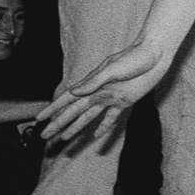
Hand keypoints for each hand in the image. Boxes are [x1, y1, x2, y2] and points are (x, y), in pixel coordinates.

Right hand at [37, 41, 171, 142]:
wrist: (155, 54)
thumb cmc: (133, 58)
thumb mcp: (112, 69)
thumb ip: (93, 82)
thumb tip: (73, 92)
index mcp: (91, 84)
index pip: (67, 99)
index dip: (52, 109)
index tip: (39, 119)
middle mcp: (97, 92)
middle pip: (74, 112)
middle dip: (58, 124)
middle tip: (44, 136)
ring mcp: (110, 98)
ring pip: (88, 118)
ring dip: (76, 128)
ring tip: (64, 140)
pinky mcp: (125, 101)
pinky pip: (111, 118)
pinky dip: (104, 127)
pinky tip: (95, 136)